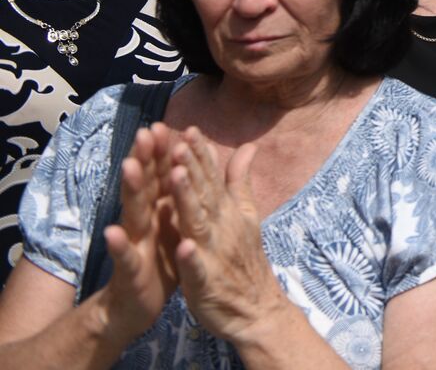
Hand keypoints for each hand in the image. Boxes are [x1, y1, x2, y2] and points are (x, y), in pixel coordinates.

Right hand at [97, 125, 178, 336]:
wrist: (137, 303)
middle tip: (145, 131)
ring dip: (131, 189)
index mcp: (159, 209)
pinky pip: (124, 256)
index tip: (164, 124)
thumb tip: (189, 161)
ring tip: (129, 165)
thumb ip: (181, 193)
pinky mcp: (130, 269)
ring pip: (132, 212)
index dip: (163, 151)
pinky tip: (112, 233)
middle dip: (144, 159)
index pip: (161, 175)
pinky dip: (118, 245)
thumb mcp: (176, 223)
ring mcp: (134, 243)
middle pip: (144, 185)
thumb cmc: (161, 257)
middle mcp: (143, 220)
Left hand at [165, 128, 286, 344]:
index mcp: (227, 211)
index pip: (212, 177)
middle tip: (178, 142)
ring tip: (177, 176)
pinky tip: (184, 246)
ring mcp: (214, 253)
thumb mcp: (245, 215)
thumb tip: (248, 146)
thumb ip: (239, 181)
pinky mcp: (206, 281)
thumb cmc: (243, 260)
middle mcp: (222, 226)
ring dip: (188, 200)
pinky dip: (192, 258)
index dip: (201, 154)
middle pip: (203, 192)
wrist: (257, 308)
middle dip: (191, 167)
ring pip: (198, 222)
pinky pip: (197, 268)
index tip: (189, 128)